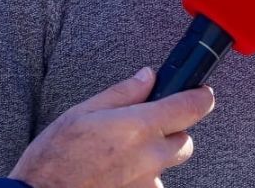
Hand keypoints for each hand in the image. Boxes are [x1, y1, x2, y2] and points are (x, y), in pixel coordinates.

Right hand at [9, 67, 214, 187]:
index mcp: (138, 127)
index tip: (201, 93)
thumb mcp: (82, 112)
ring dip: (152, 160)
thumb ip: (123, 93)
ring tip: (117, 158)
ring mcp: (145, 184)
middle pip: (184, 141)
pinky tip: (113, 176)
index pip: (190, 108)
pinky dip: (138, 180)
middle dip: (172, 132)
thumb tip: (148, 77)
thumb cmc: (53, 157)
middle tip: (143, 128)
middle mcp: (149, 157)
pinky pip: (150, 186)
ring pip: (165, 167)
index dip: (200, 97)